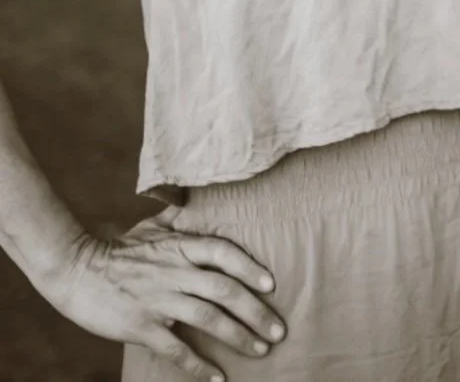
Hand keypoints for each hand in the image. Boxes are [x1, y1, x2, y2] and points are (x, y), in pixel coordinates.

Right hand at [37, 214, 284, 380]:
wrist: (76, 269)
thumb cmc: (116, 250)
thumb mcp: (150, 227)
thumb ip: (177, 218)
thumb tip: (194, 200)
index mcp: (180, 246)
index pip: (225, 252)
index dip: (251, 268)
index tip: (272, 285)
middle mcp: (176, 271)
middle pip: (225, 291)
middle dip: (257, 312)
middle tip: (279, 330)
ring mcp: (160, 299)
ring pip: (209, 319)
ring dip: (239, 336)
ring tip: (261, 350)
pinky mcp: (142, 325)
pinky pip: (176, 349)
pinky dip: (199, 365)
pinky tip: (217, 377)